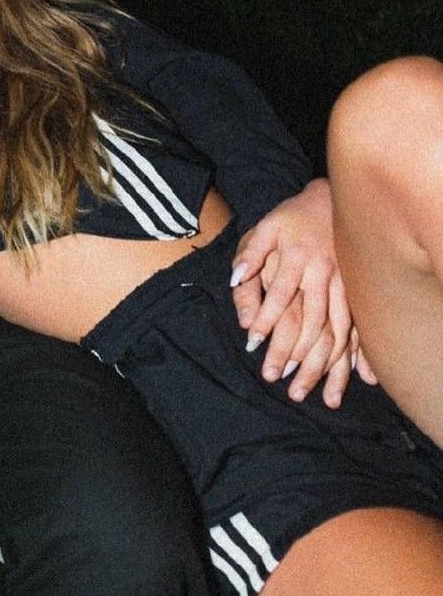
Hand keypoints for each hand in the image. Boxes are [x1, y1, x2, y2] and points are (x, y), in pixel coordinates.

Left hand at [230, 179, 353, 405]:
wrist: (332, 201)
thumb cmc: (291, 219)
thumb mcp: (265, 228)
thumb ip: (250, 254)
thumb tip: (234, 278)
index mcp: (297, 259)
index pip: (281, 295)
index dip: (267, 319)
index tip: (252, 345)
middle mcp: (324, 276)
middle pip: (313, 323)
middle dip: (297, 356)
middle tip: (281, 383)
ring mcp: (346, 286)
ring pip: (340, 332)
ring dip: (328, 365)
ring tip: (316, 395)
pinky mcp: (358, 293)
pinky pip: (360, 329)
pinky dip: (358, 355)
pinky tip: (357, 379)